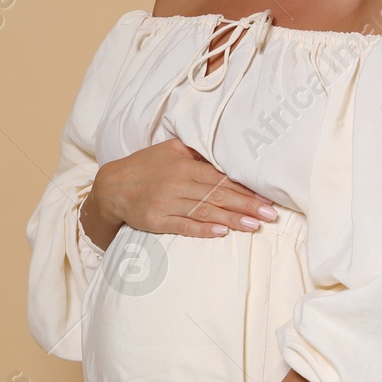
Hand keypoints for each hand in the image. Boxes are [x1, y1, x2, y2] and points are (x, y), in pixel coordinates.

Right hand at [89, 138, 277, 243]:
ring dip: (231, 219)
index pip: (220, 178)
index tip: (266, 197)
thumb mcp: (169, 150)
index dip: (245, 188)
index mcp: (183, 165)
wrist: (111, 186)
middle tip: (270, 215)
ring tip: (253, 225)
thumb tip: (225, 153)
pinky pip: (183, 225)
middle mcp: (177, 183)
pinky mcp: (156, 220)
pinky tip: (220, 232)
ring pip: (204, 211)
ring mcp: (166, 203)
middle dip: (246, 205)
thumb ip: (196, 151)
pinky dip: (202, 229)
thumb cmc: (144, 166)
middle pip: (217, 195)